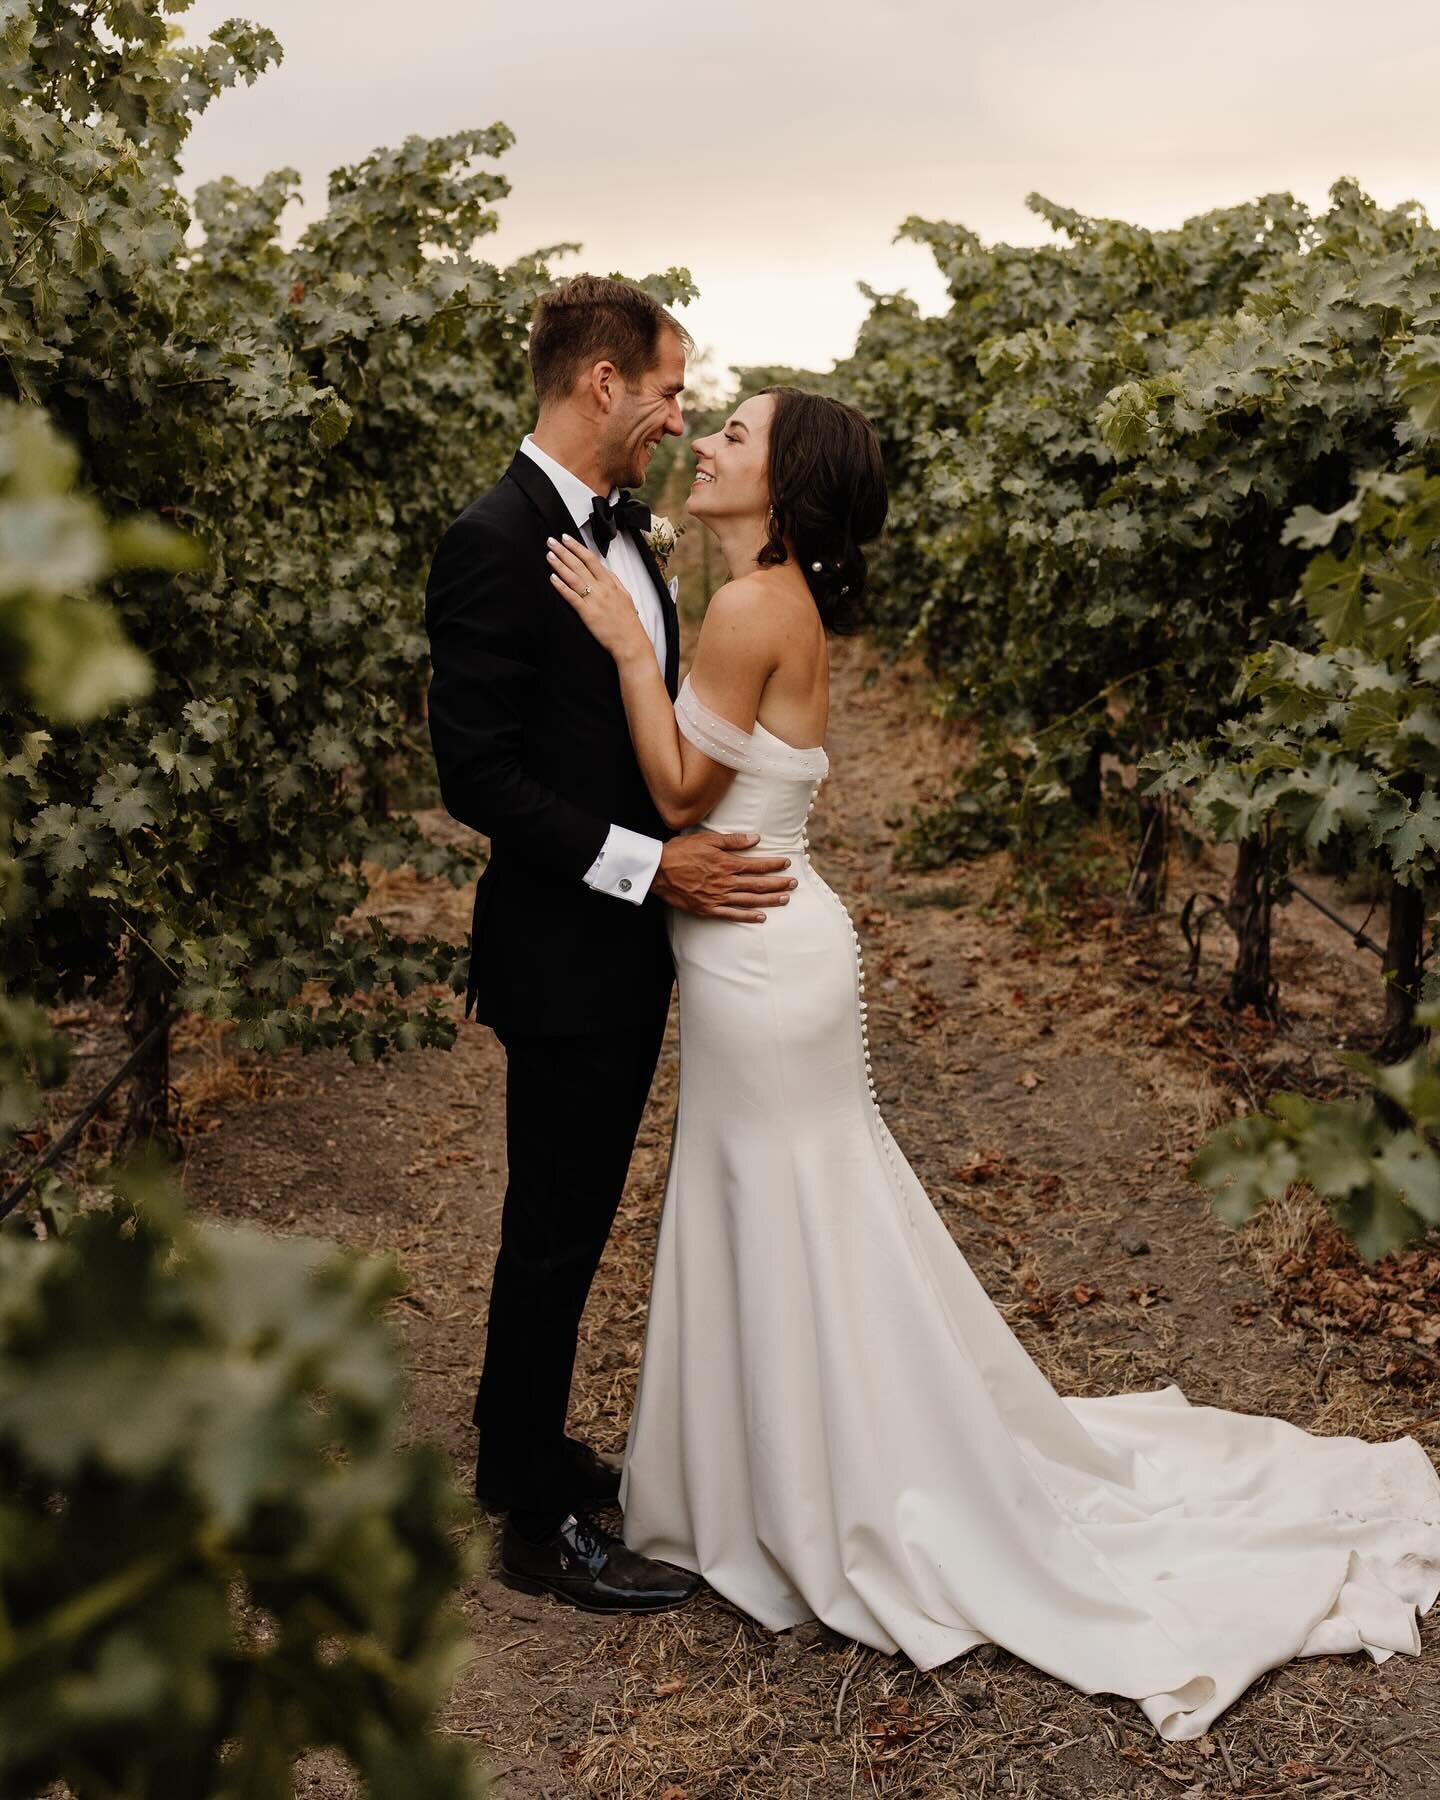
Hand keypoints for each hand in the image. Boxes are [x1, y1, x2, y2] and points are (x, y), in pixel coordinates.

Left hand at [547, 534, 648, 661]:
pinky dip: (561, 586)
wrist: (630, 642)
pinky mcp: (587, 613)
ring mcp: (593, 600)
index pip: (591, 559)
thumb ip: (613, 581)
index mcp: (610, 583)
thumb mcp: (625, 596)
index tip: (567, 539)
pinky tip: (552, 577)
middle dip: (564, 551)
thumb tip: (604, 569)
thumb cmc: (628, 622)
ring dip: (560, 565)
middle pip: (579, 564)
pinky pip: (571, 596)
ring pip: (573, 577)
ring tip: (549, 555)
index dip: (577, 548)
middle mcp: (601, 588)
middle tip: (551, 541)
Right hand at [652, 830, 796, 922]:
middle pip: (758, 884)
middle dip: (778, 884)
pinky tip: (761, 917)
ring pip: (749, 900)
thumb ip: (733, 841)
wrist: (657, 871)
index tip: (787, 863)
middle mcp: (725, 882)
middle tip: (794, 884)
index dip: (774, 865)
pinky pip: (732, 915)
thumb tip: (756, 839)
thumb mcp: (707, 840)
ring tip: (785, 899)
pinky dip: (748, 916)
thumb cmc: (680, 852)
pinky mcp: (708, 909)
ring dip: (769, 900)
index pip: (757, 865)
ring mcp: (717, 897)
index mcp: (726, 864)